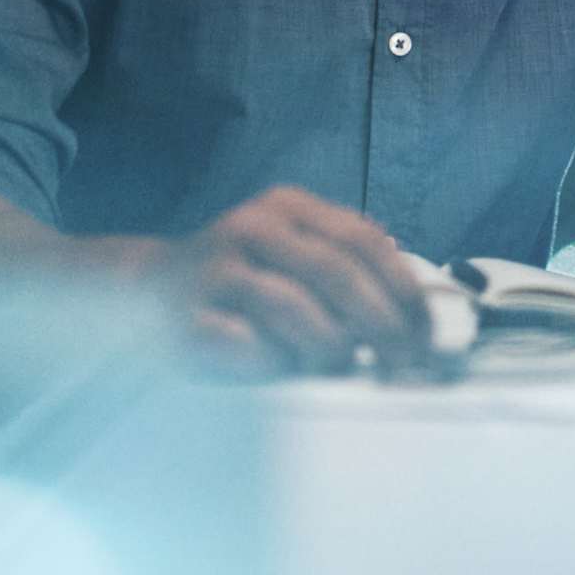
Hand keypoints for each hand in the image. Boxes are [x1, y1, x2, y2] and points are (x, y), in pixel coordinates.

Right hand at [163, 186, 431, 377]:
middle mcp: (251, 227)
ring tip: (332, 365)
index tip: (426, 333)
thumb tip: (419, 313)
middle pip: (337, 273)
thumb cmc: (242, 283)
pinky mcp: (187, 318)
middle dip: (381, 325)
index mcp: (287, 207)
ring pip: (296, 309)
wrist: (147, 294)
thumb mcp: (294, 255)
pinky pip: (248, 346)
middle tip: (402, 363)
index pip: (363, 241)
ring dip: (329, 347)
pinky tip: (279, 367)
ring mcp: (215, 270)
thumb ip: (349, 267)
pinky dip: (275, 363)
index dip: (403, 290)